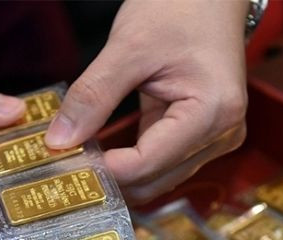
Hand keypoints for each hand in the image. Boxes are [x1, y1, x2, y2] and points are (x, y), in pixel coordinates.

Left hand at [44, 0, 248, 202]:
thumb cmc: (178, 8)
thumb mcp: (127, 47)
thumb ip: (93, 96)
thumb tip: (59, 141)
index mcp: (212, 112)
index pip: (148, 163)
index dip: (105, 169)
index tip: (65, 161)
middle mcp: (223, 132)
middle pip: (155, 180)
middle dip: (111, 177)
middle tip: (67, 164)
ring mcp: (217, 137)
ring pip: (159, 178)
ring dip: (121, 173)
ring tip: (82, 157)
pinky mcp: (205, 135)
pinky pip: (164, 162)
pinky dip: (133, 160)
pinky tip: (104, 152)